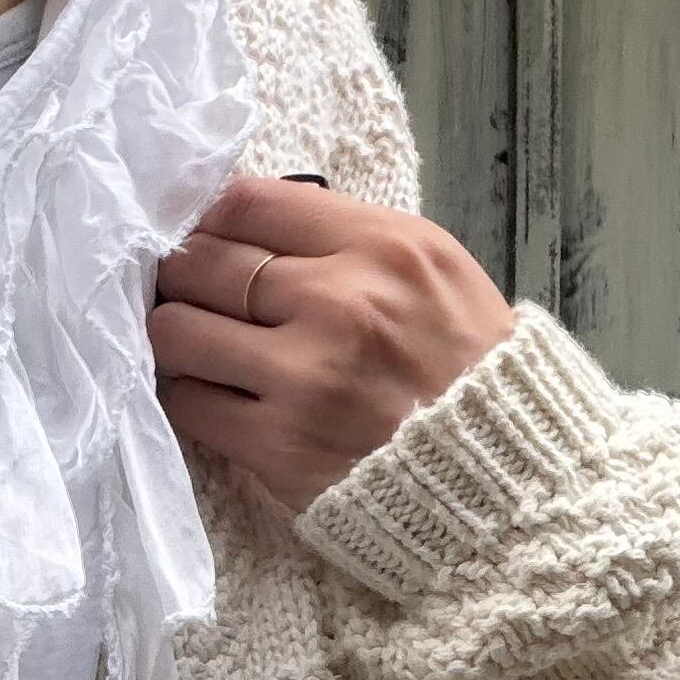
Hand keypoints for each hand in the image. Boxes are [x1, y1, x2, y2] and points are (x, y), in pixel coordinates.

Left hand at [149, 177, 515, 516]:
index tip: (203, 238)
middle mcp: (340, 302)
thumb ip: (342, 239)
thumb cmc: (465, 366)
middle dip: (180, 276)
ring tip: (198, 346)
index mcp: (382, 246)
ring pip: (175, 332)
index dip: (207, 219)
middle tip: (187, 293)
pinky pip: (186, 403)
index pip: (246, 202)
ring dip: (176, 338)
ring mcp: (304, 376)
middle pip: (199, 262)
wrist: (504, 477)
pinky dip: (188, 396)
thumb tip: (242, 221)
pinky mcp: (277, 445)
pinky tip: (214, 395)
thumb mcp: (430, 270)